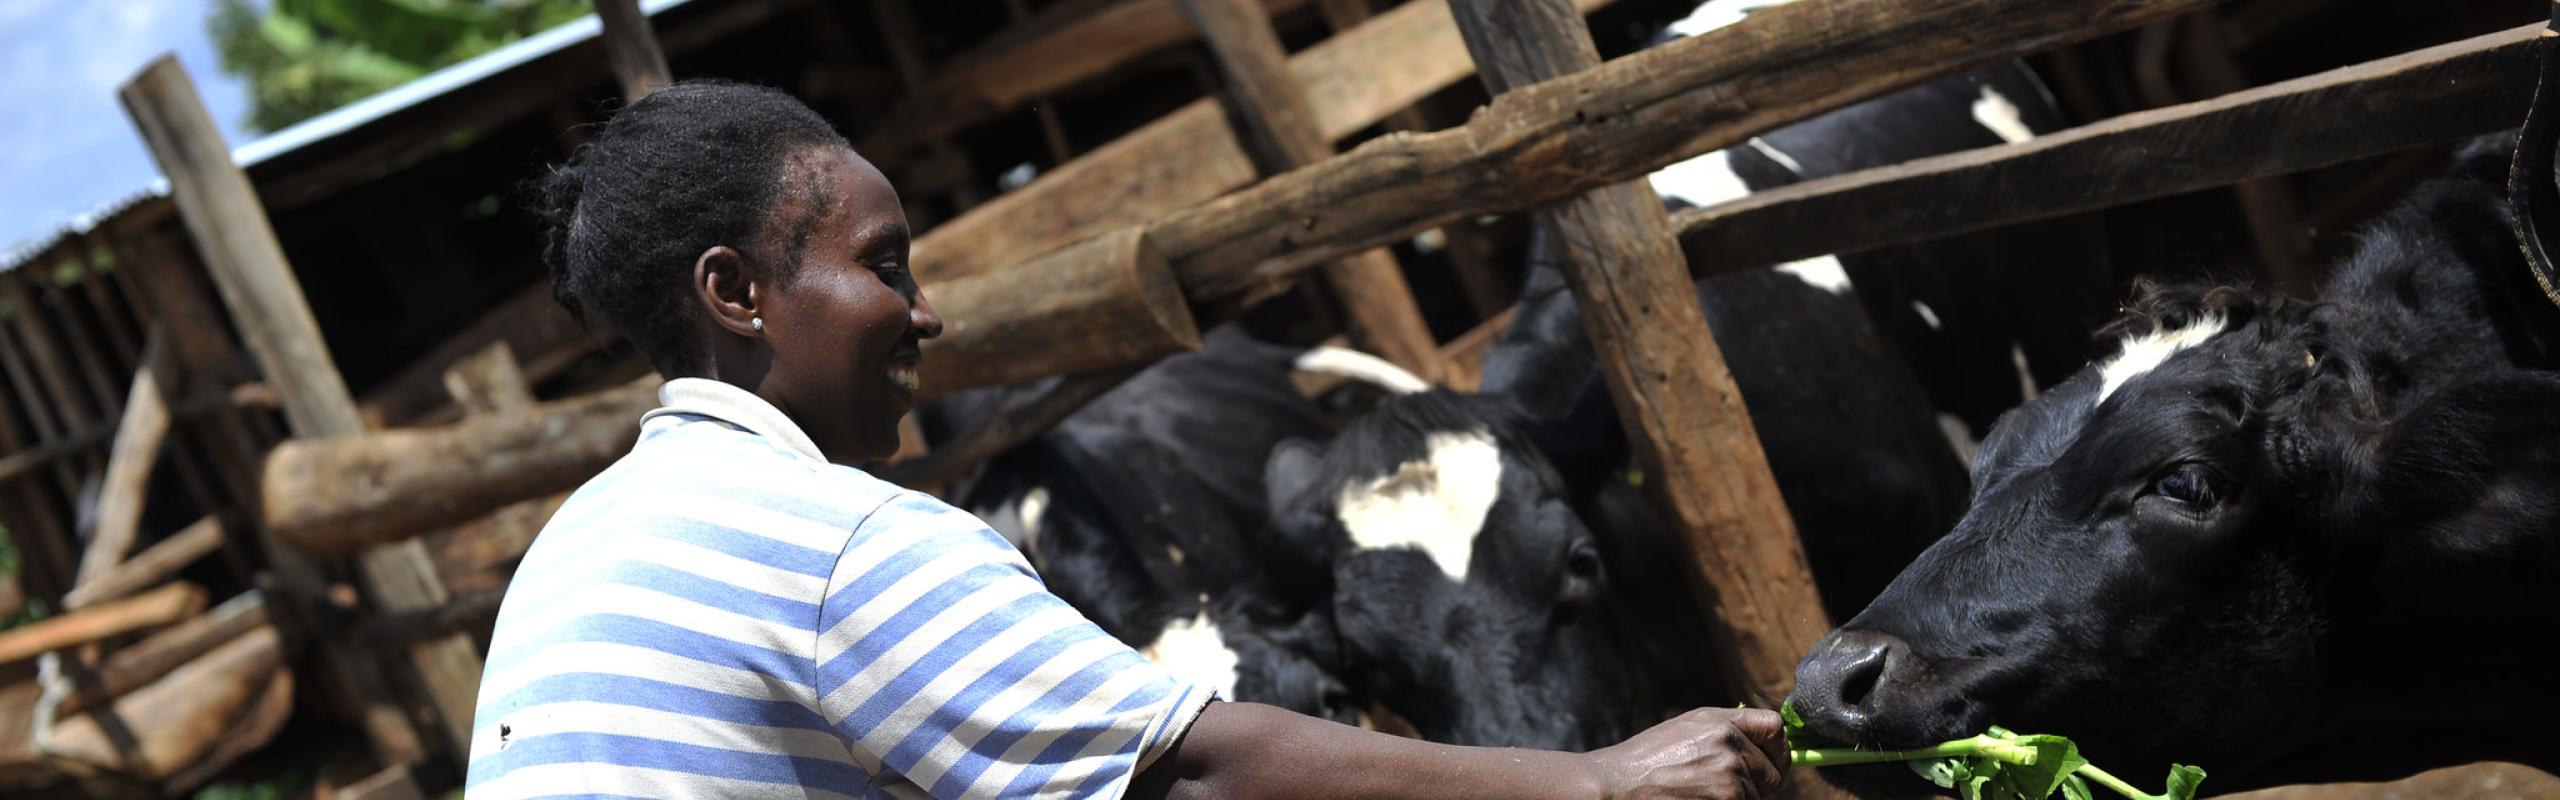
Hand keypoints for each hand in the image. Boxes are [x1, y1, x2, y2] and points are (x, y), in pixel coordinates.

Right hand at [1582, 707, 1789, 799]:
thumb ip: (1728, 729)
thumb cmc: (1649, 760)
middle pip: (1773, 772)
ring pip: (1759, 798)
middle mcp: (1731, 747)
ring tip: (1702, 794)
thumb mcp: (1688, 727)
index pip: (1775, 729)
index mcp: (1722, 723)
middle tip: (1724, 788)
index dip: (1776, 749)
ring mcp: (1731, 780)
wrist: (1619, 786)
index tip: (1769, 762)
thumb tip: (1768, 744)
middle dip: (1758, 783)